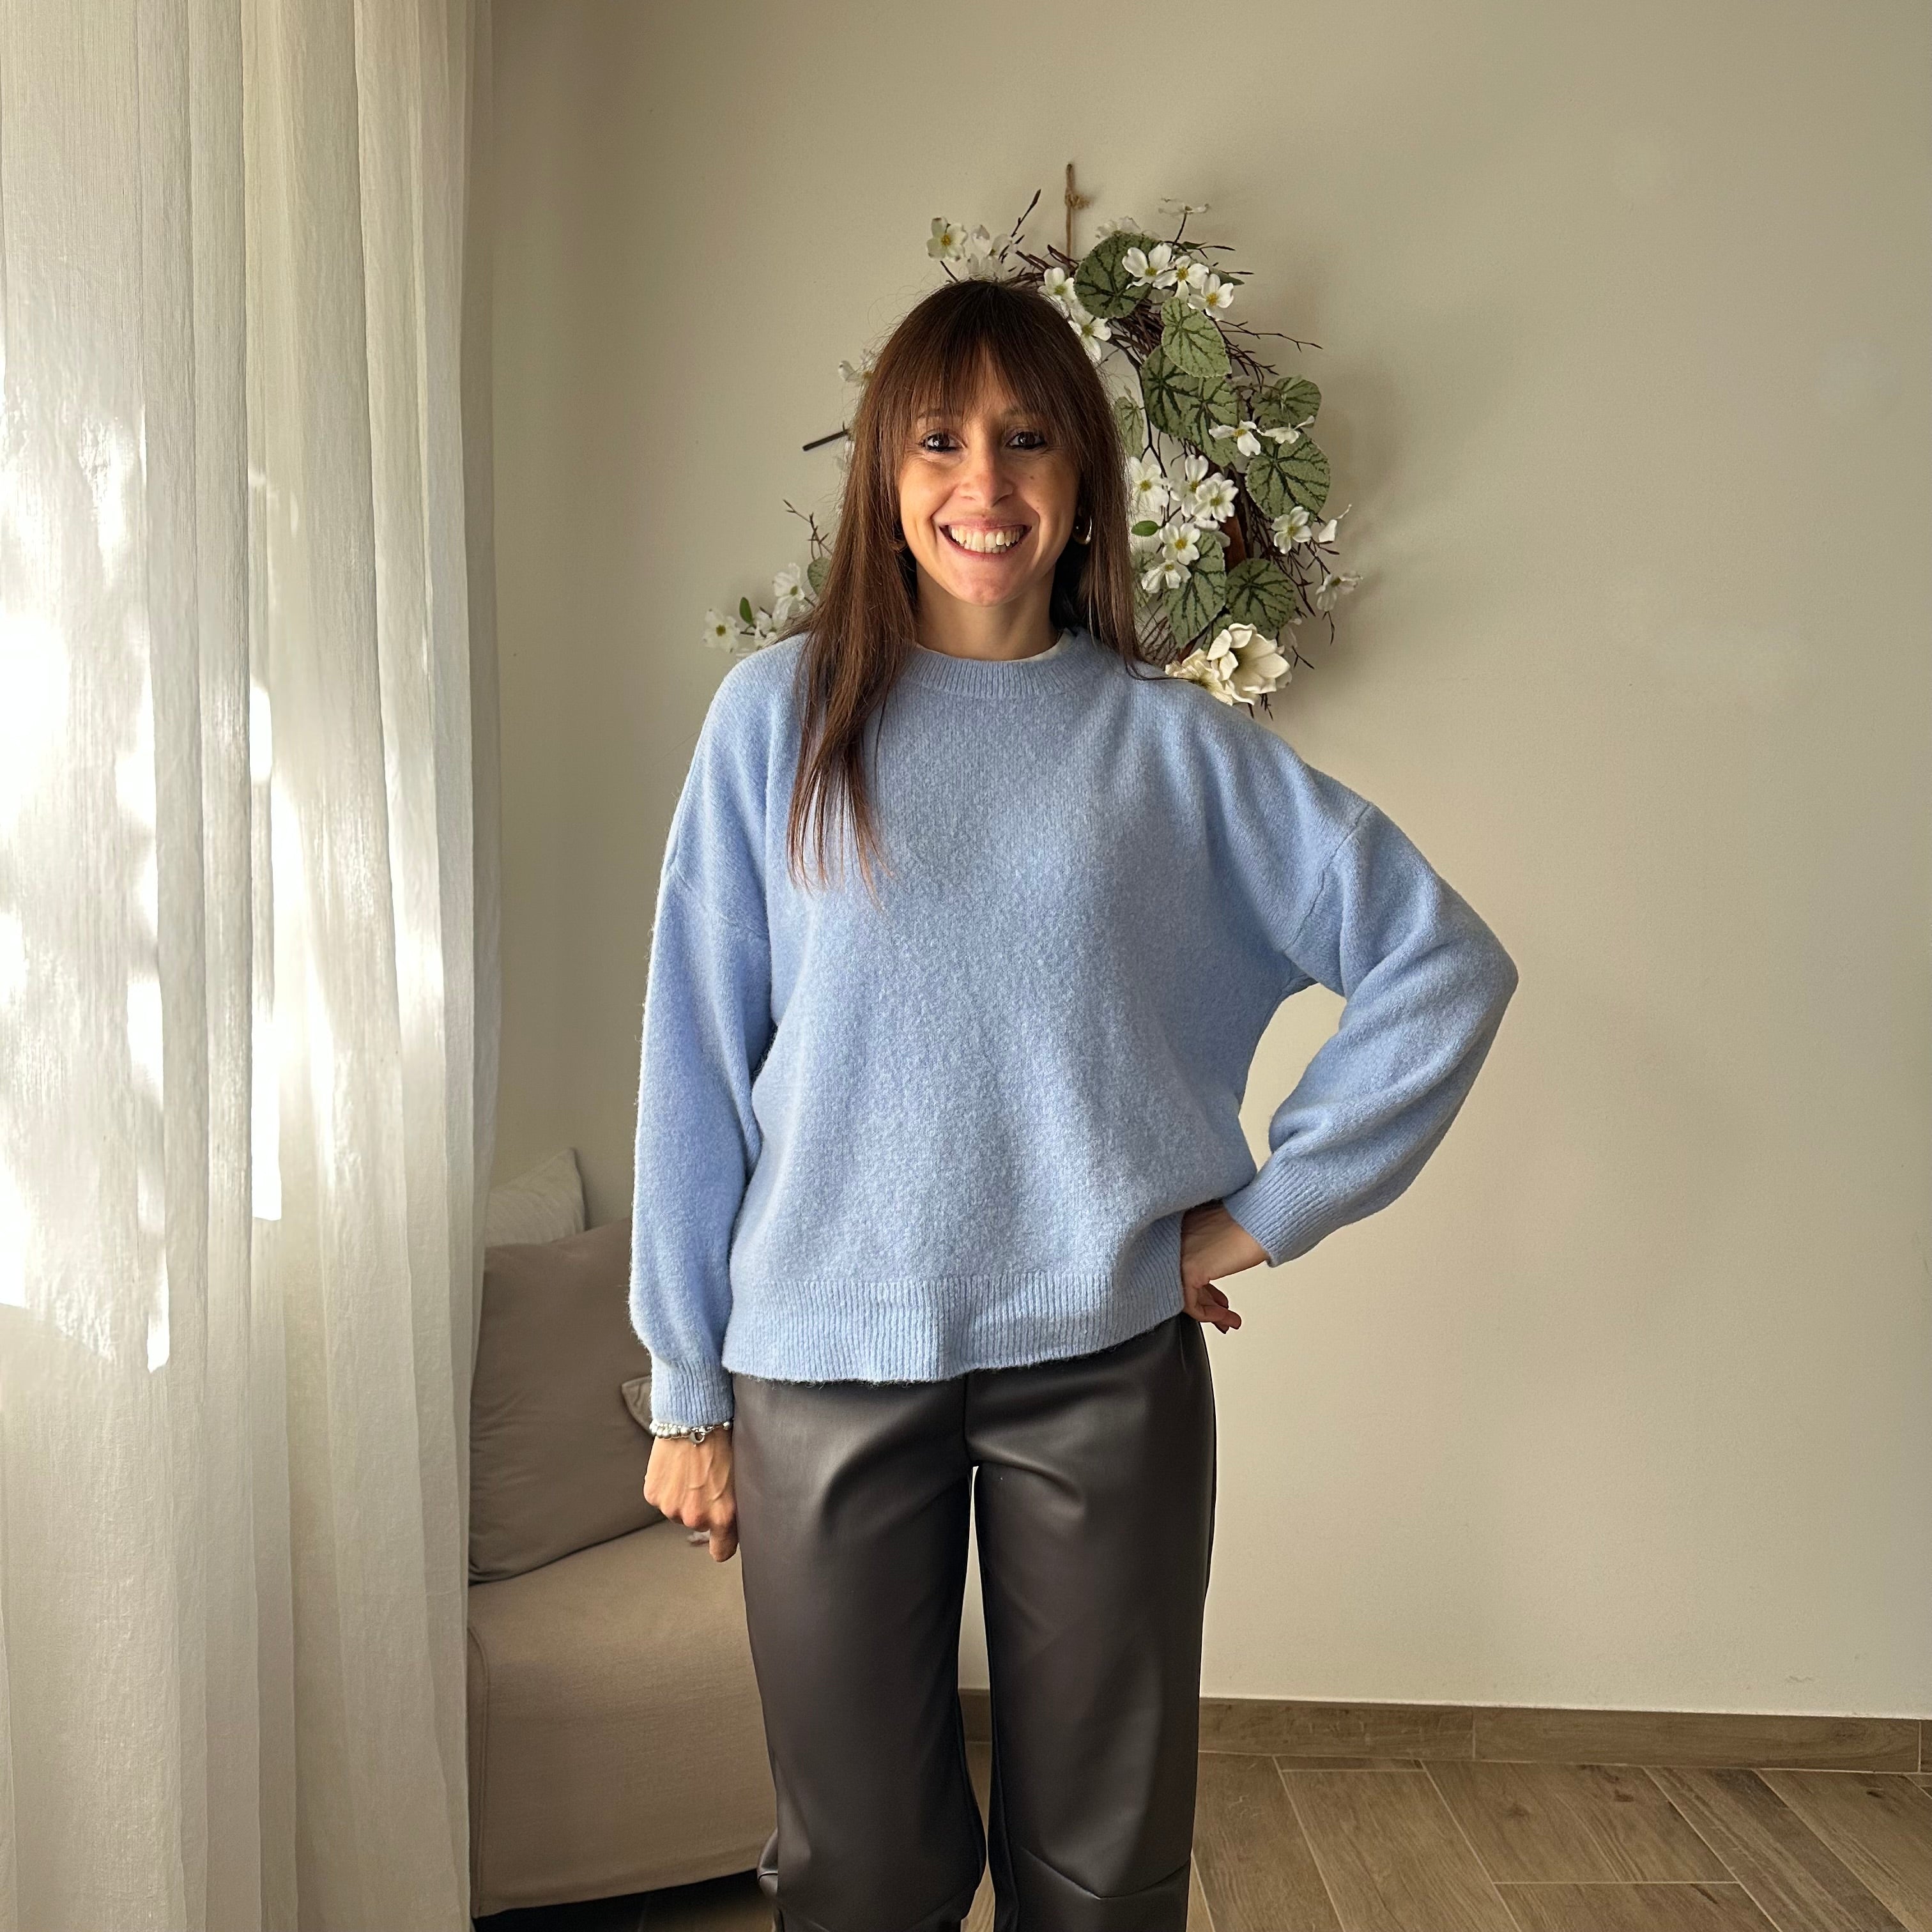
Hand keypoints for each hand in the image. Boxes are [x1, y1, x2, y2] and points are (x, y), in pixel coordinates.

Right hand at [644, 1430, 738, 1561]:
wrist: (695, 1417)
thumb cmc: (723, 1441)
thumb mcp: (740, 1478)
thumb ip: (734, 1505)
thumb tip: (733, 1519)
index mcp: (723, 1517)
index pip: (720, 1552)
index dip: (721, 1542)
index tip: (721, 1536)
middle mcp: (696, 1517)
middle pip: (698, 1524)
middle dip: (702, 1507)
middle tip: (707, 1480)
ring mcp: (671, 1507)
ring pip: (678, 1510)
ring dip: (683, 1496)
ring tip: (691, 1469)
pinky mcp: (653, 1495)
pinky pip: (661, 1497)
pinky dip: (666, 1486)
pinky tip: (676, 1466)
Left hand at [1178, 1199, 1269, 1332]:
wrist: (1263, 1220)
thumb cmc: (1251, 1222)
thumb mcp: (1222, 1237)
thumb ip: (1211, 1250)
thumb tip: (1215, 1269)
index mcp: (1182, 1228)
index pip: (1186, 1266)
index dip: (1204, 1287)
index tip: (1219, 1300)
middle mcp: (1176, 1239)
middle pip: (1185, 1282)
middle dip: (1208, 1303)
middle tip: (1224, 1314)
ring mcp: (1180, 1254)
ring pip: (1186, 1294)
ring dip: (1210, 1312)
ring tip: (1229, 1320)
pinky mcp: (1189, 1268)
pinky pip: (1189, 1302)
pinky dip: (1207, 1314)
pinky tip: (1224, 1315)